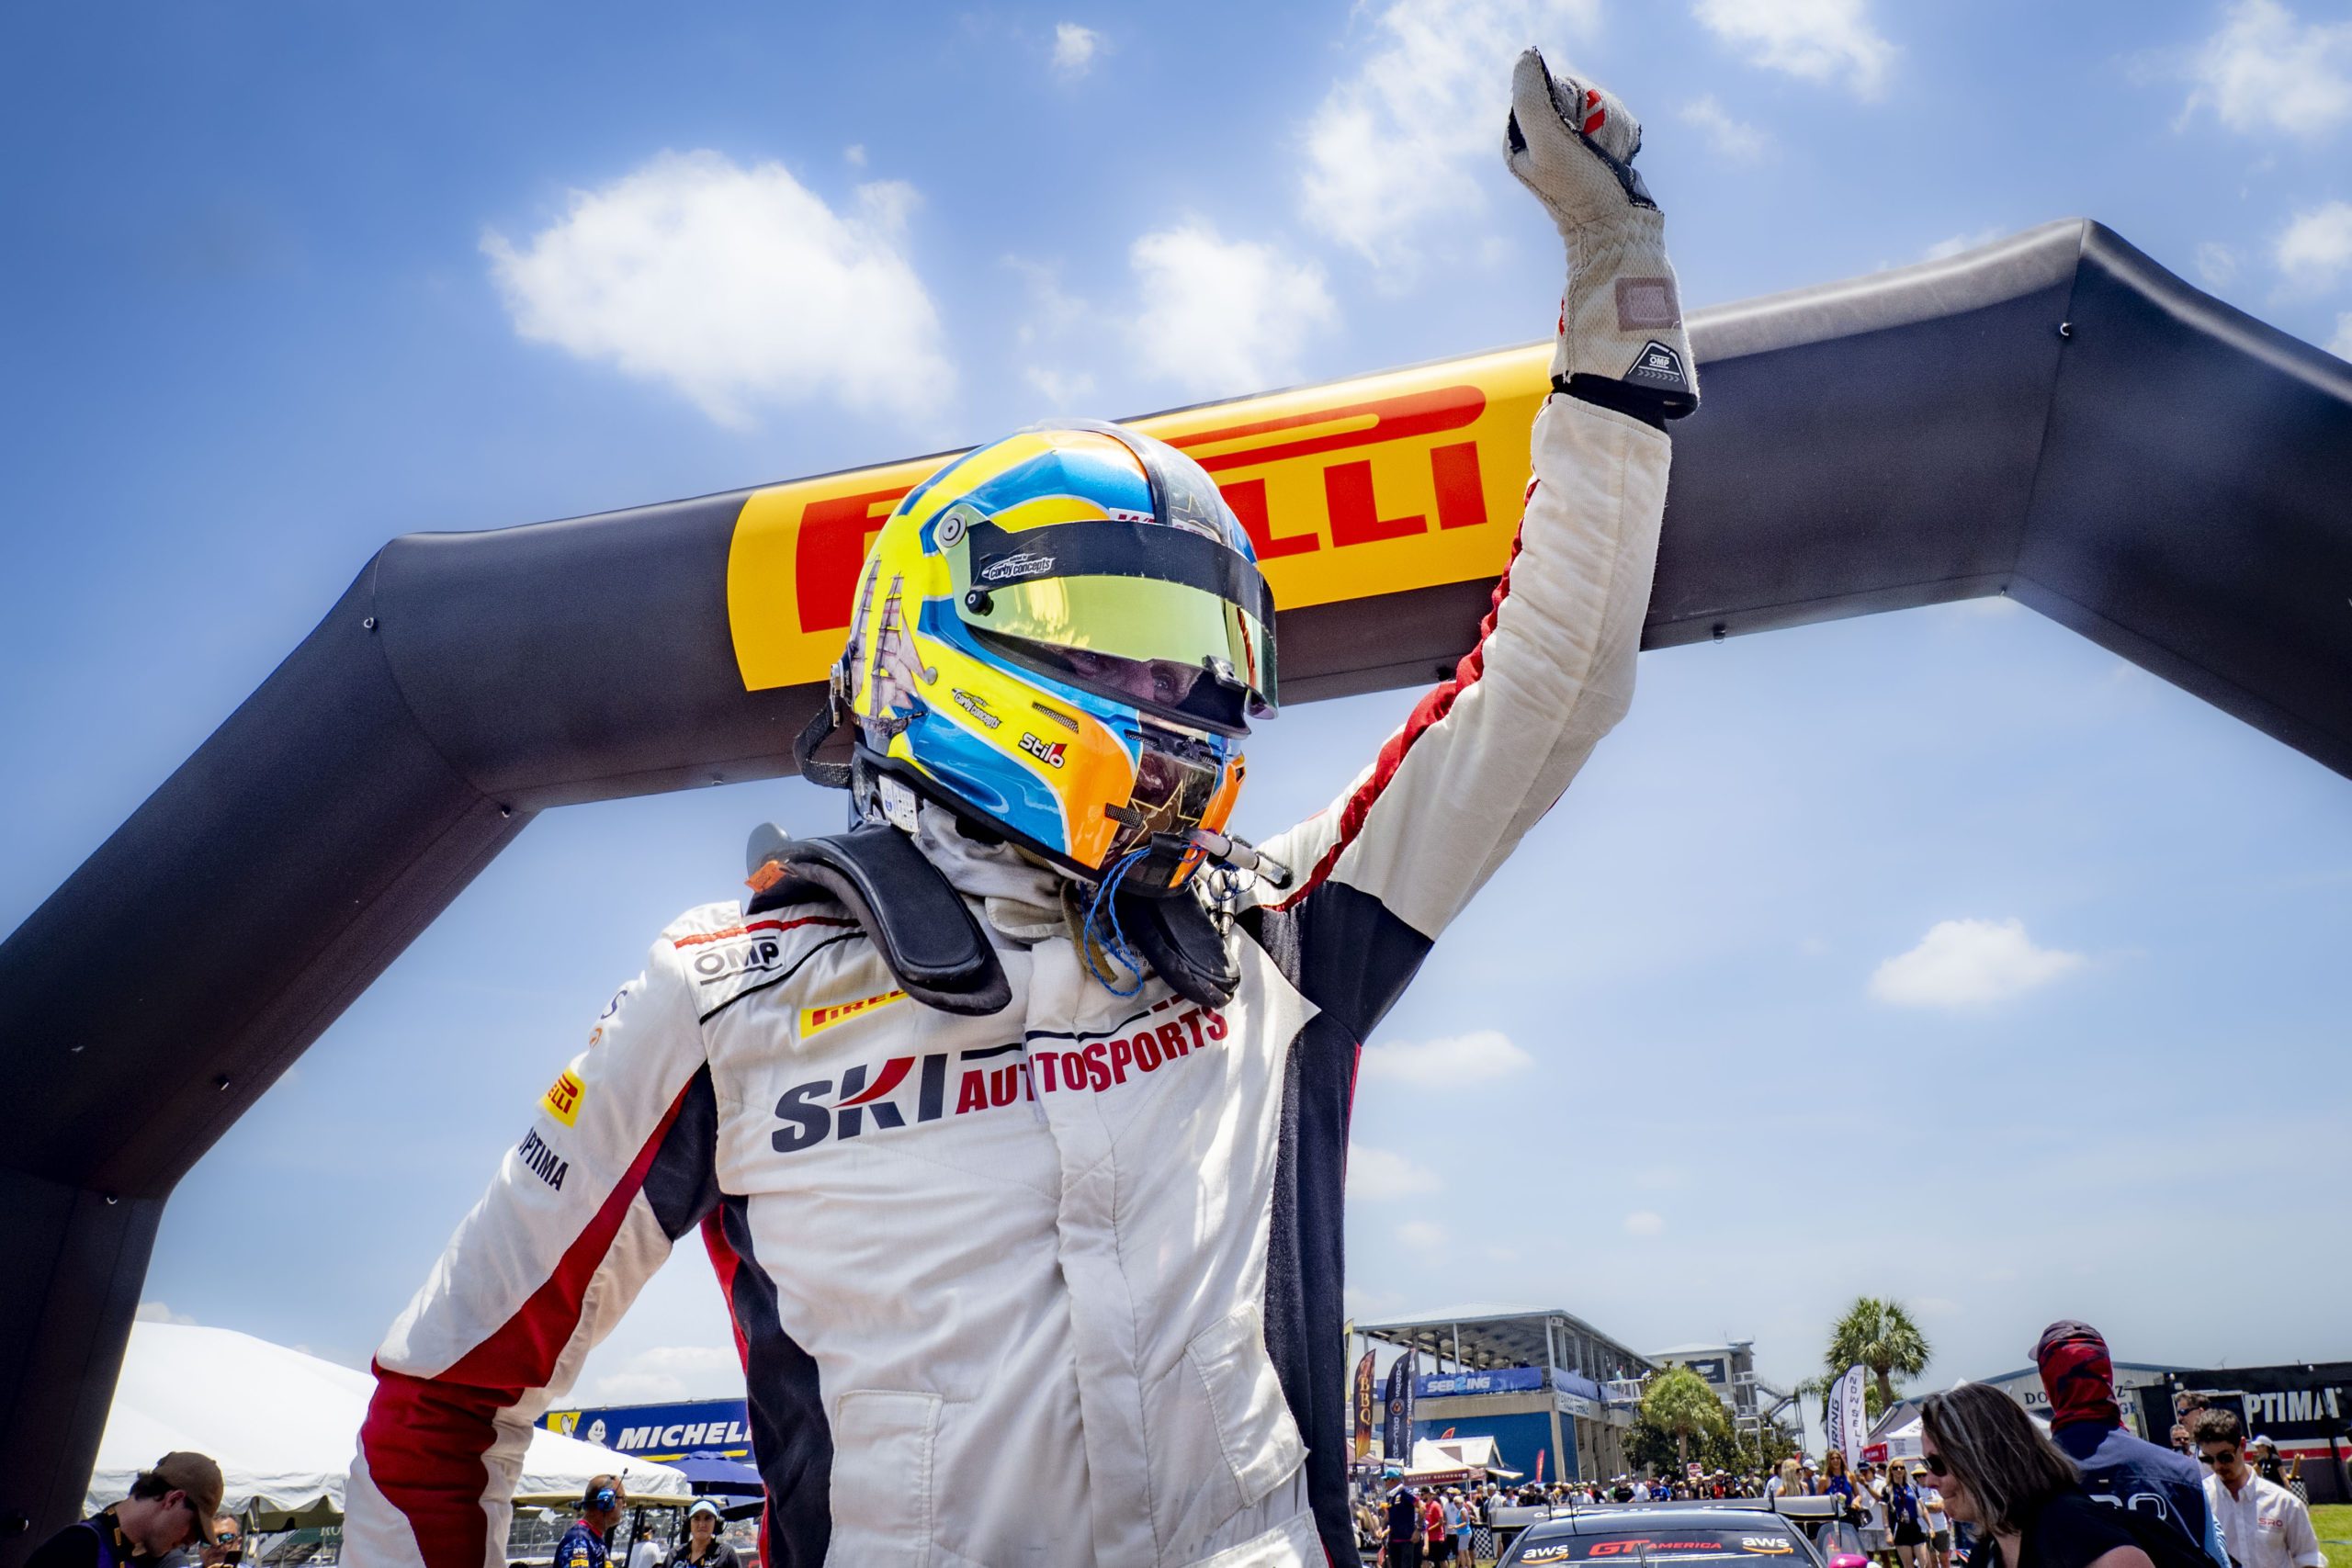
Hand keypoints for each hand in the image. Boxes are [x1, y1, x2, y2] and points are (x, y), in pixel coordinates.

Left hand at [1503, 46, 1696, 415]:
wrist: (1618, 232)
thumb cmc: (1581, 190)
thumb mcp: (1548, 141)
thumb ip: (1530, 98)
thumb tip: (1526, 56)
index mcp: (1519, 143)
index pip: (1542, 89)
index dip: (1565, 98)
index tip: (1575, 123)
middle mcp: (1540, 146)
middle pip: (1570, 97)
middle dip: (1591, 109)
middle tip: (1596, 140)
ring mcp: (1568, 152)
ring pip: (1594, 108)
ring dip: (1610, 122)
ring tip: (1612, 151)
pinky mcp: (1594, 157)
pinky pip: (1610, 125)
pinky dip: (1620, 133)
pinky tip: (1622, 154)